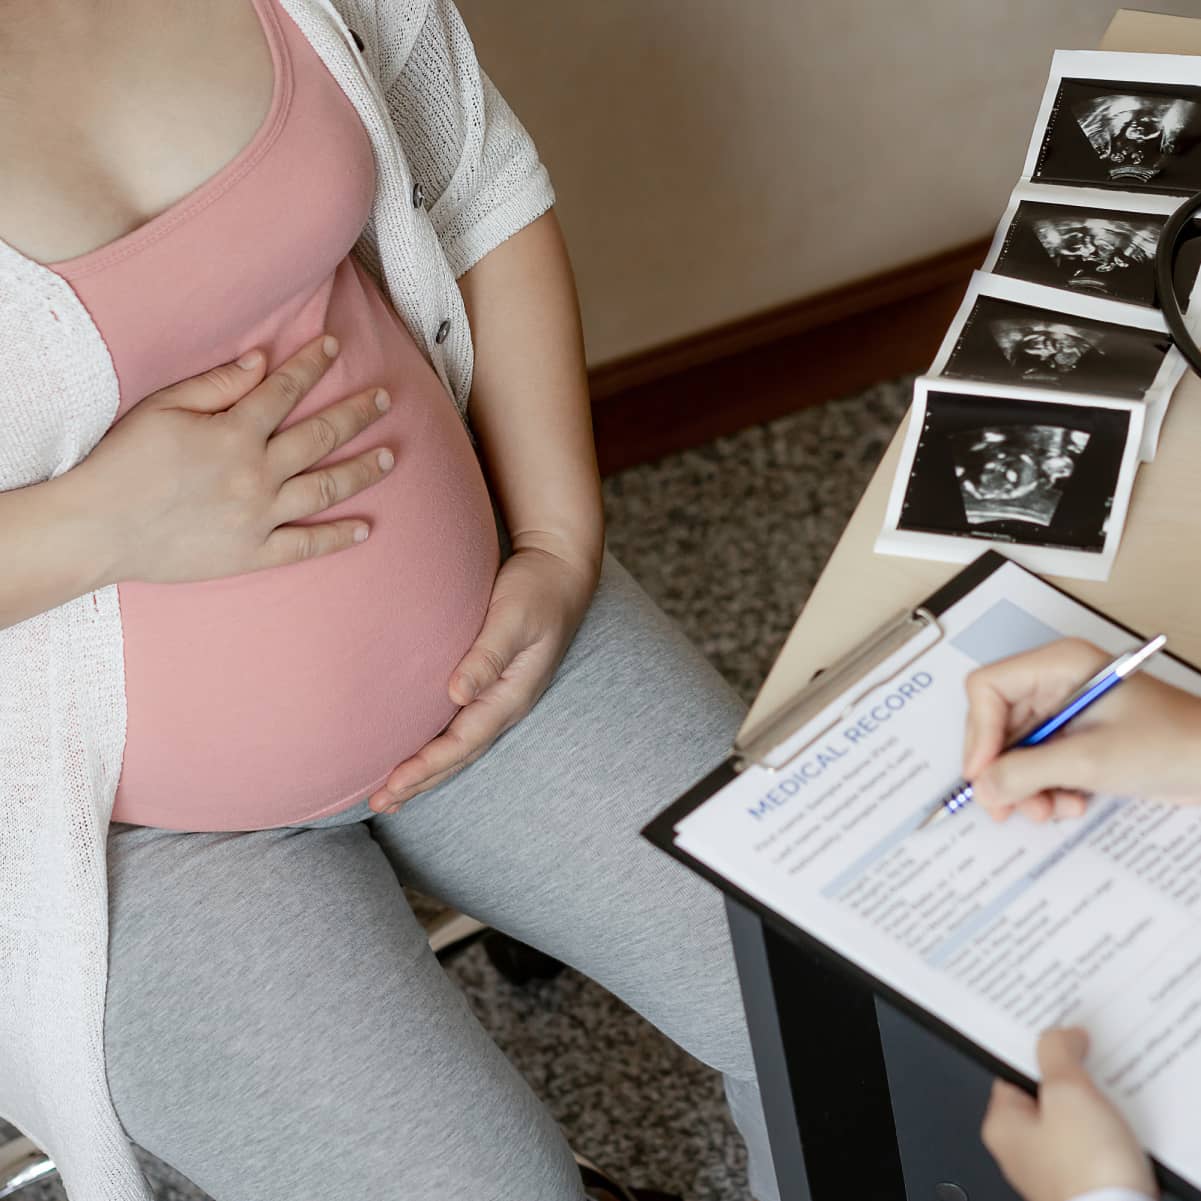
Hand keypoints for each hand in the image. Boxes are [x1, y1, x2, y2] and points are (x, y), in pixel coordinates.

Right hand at [78, 333, 394, 585]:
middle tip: (384, 398)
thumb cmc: (123, 463)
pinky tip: (365, 528)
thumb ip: (218, 384)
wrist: (97, 530)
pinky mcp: (253, 553)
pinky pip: (306, 545)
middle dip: (356, 413)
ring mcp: (259, 517)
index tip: (335, 346)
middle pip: (320, 436)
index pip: (286, 390)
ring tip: (390, 456)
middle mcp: (256, 474)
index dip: (312, 364)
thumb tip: (263, 360)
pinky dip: (338, 537)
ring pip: (326, 488)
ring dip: (362, 470)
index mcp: (235, 433)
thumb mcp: (162, 408)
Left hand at [368, 540, 599, 812]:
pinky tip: (416, 751)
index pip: (462, 743)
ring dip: (426, 771)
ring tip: (393, 794)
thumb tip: (457, 694)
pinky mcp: (490, 685)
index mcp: (511, 695)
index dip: (427, 766)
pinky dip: (434, 746)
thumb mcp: (514, 619)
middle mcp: (505, 704)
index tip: (393, 785)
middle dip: (421, 781)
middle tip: (380, 804)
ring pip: (458, 746)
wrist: (559, 570)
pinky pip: (458, 726)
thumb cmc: (536, 590)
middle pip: (458, 755)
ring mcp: (499, 697)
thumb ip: (488, 655)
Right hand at [962, 638, 1200, 823]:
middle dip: (1003, 769)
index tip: (984, 774)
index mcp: (1057, 666)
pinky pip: (1039, 763)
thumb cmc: (1172, 744)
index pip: (988, 688)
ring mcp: (1065, 712)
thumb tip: (982, 787)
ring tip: (1050, 809)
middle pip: (996, 724)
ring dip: (1026, 786)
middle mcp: (1055, 683)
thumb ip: (1026, 773)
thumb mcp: (1089, 760)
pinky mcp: (1077, 739)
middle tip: (1006, 806)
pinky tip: (1071, 803)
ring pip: (1015, 750)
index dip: (980, 732)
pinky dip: (1046, 789)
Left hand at [981, 1027, 1154, 1200]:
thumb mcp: (1067, 1092)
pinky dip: (1111, 1133)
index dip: (1037, 1049)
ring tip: (1114, 1096)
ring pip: (1076, 1120)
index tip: (1058, 1034)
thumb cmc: (1087, 1172)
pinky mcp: (1087, 1184)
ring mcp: (1056, 1170)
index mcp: (1003, 1127)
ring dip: (1096, 1106)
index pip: (1012, 1071)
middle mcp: (1023, 1152)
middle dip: (1072, 1078)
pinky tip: (1127, 1126)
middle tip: (1092, 1063)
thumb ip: (1057, 1053)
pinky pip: (1097, 1146)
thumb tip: (1059, 1035)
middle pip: (1046, 1095)